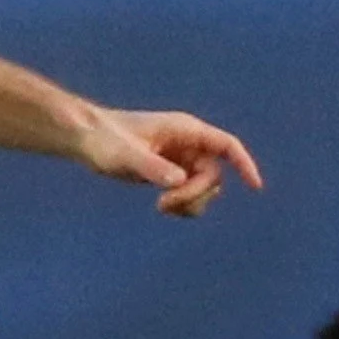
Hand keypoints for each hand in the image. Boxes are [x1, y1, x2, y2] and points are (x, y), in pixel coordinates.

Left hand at [78, 105, 263, 217]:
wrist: (84, 139)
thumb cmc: (103, 139)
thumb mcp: (124, 155)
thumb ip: (151, 167)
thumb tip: (178, 180)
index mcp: (185, 130)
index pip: (227, 146)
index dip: (244, 164)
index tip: (254, 187)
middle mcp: (188, 143)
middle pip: (213, 175)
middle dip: (195, 194)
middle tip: (164, 204)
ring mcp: (180, 159)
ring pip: (204, 188)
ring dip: (190, 202)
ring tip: (161, 207)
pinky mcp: (170, 173)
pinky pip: (190, 193)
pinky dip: (183, 204)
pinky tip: (164, 208)